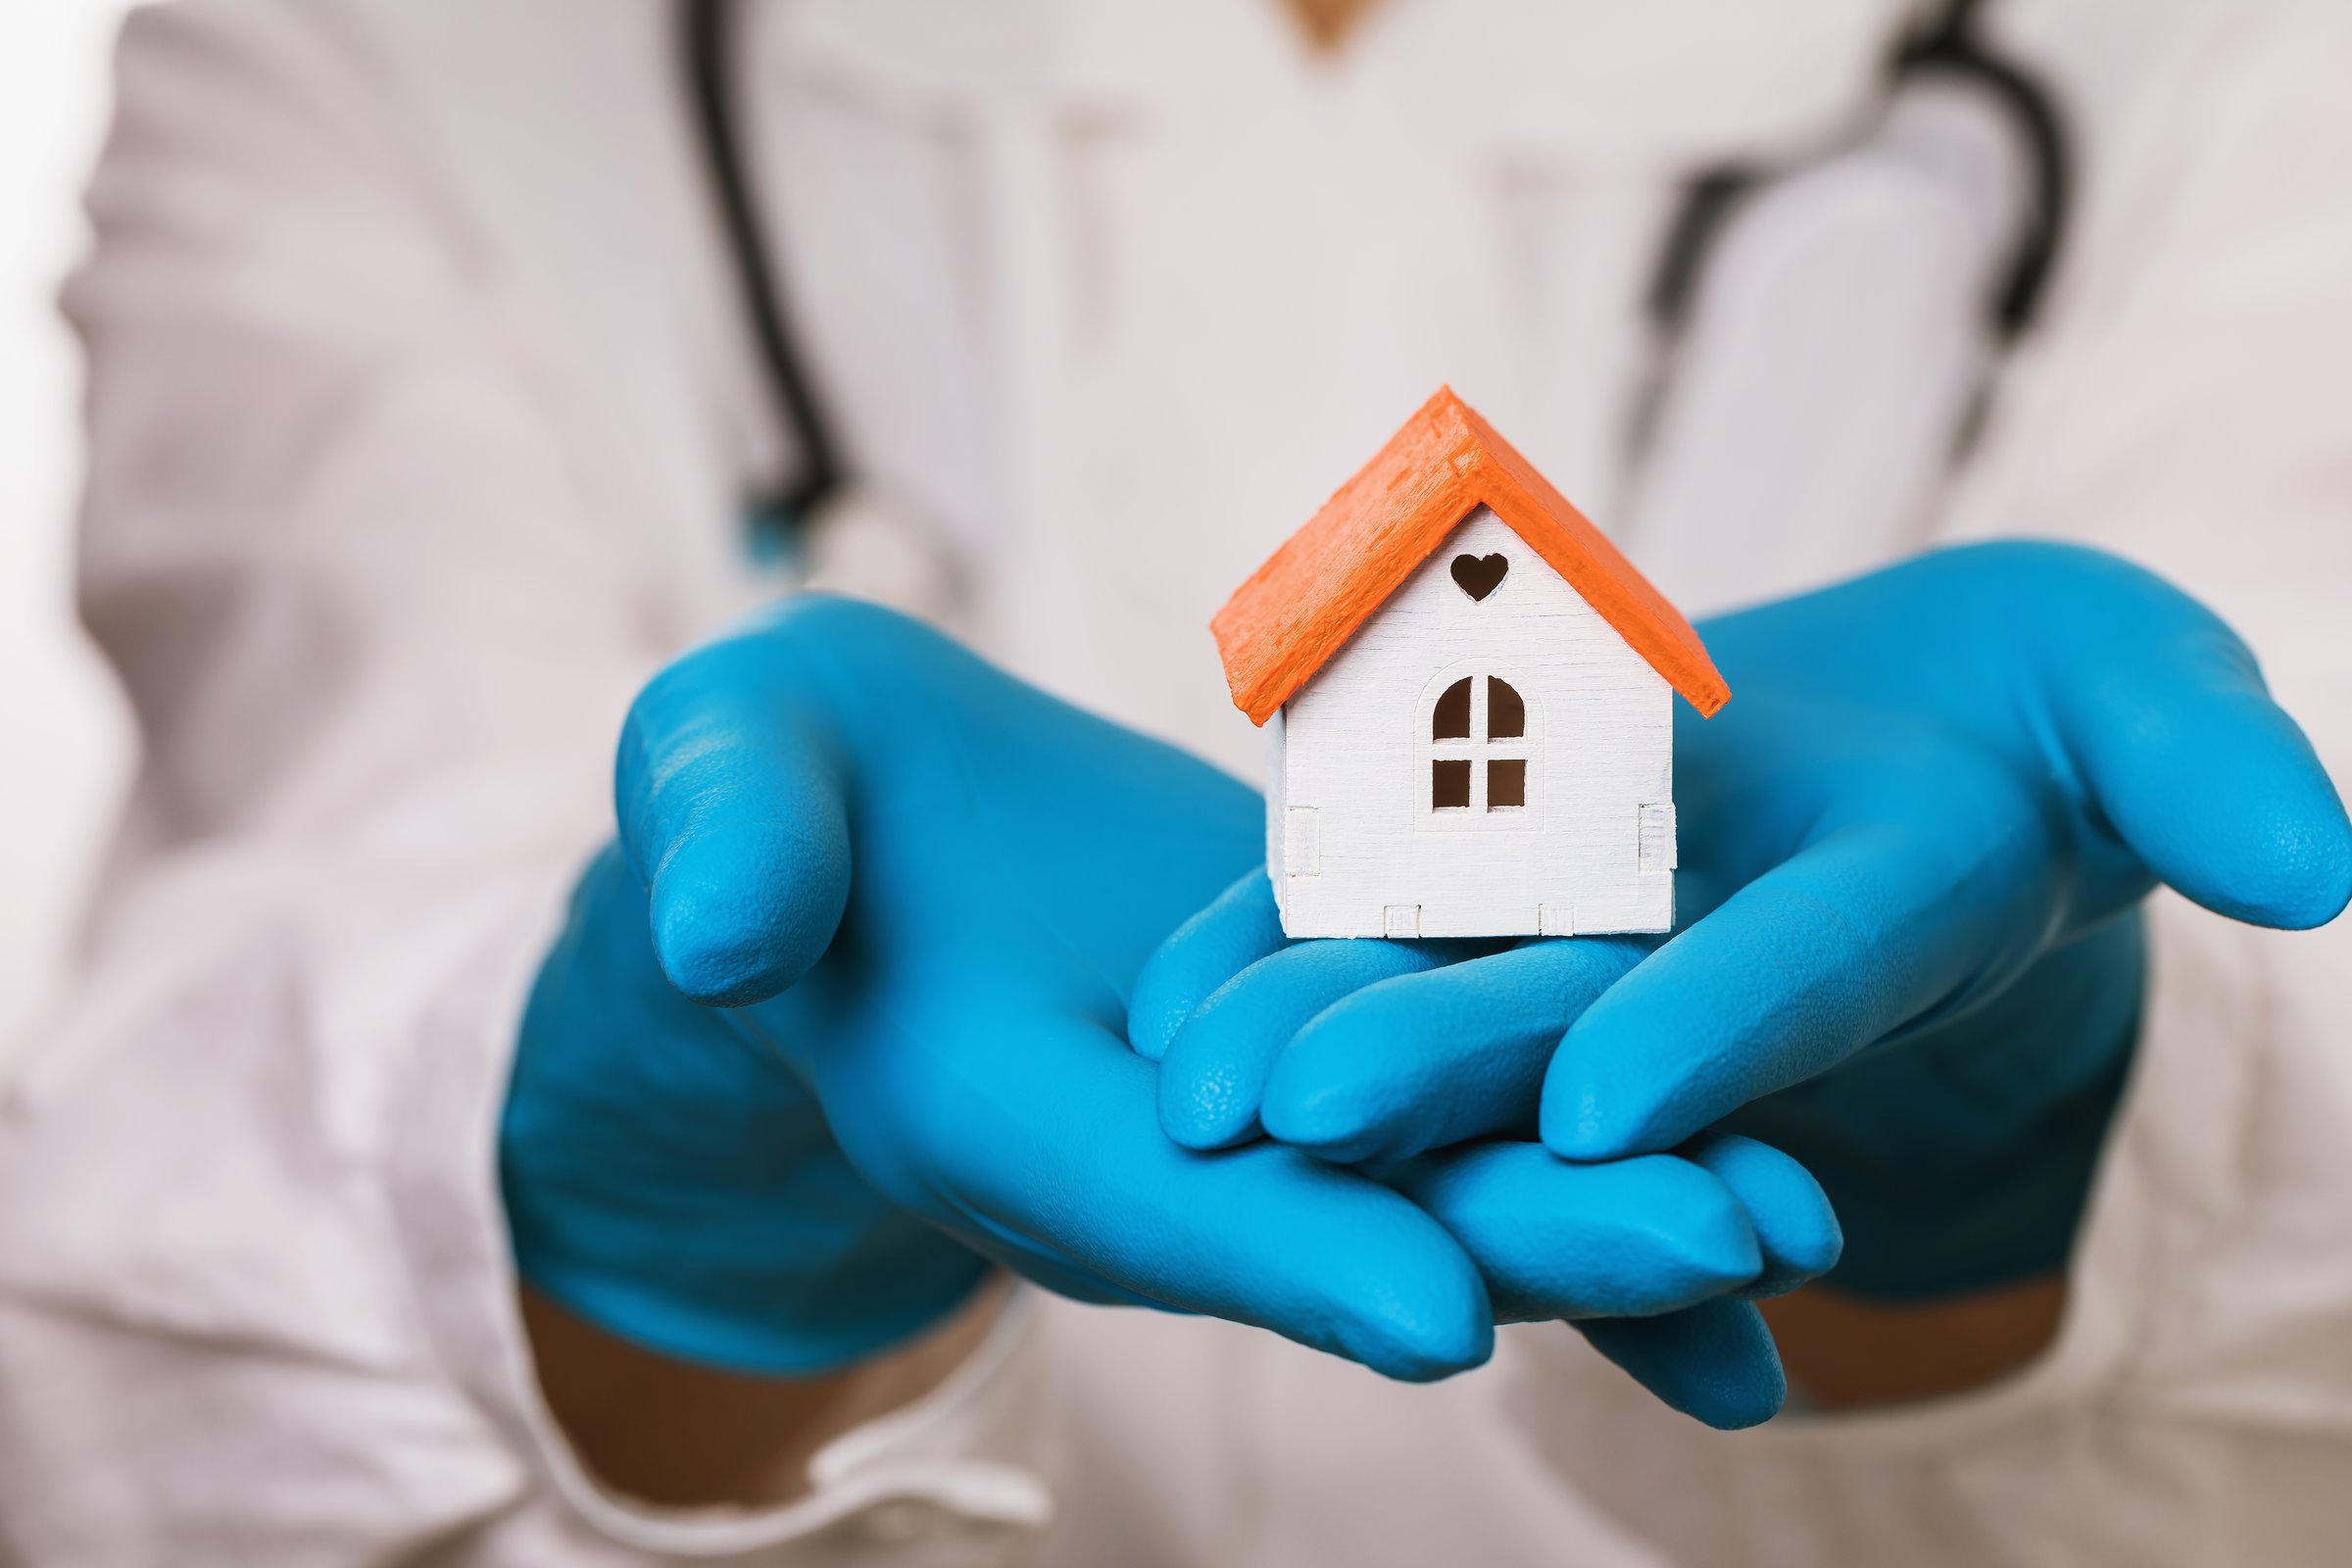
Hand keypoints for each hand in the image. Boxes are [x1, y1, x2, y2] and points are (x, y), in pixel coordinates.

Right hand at [501, 597, 1836, 1409]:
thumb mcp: (729, 771)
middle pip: (1345, 1221)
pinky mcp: (1323, 1053)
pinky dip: (1604, 1148)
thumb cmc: (778, 789)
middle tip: (1724, 1256)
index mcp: (996, 1110)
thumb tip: (717, 940)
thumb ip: (730, 847)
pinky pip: (1469, 1111)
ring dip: (1612, 1206)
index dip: (1286, 1253)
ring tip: (1795, 1224)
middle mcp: (1147, 1153)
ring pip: (1439, 1178)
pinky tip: (1768, 1197)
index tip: (1435, 1314)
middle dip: (1526, 1241)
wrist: (862, 823)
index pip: (1149, 1200)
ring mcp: (1247, 1117)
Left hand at [1140, 543, 2351, 1301]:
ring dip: (1319, 1038)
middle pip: (1574, 1018)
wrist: (1922, 725)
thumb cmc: (2056, 708)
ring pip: (1449, 992)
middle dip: (1443, 1071)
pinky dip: (1284, 948)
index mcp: (1872, 924)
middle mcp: (1717, 958)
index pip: (1796, 989)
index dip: (1715, 1039)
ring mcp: (1604, 929)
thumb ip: (2202, 764)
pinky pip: (1386, 913)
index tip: (1609, 1106)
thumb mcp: (2142, 696)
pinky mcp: (1508, 878)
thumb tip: (2313, 860)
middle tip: (1301, 1125)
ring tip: (1191, 1088)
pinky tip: (1164, 993)